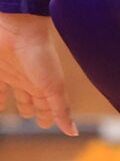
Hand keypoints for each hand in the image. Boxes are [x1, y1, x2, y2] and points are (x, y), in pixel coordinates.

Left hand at [0, 13, 75, 134]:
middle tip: (31, 118)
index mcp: (45, 86)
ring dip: (7, 101)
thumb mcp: (54, 87)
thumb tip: (73, 132)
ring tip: (4, 108)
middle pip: (30, 99)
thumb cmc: (40, 54)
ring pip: (9, 93)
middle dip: (32, 109)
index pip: (48, 106)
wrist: (17, 27)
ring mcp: (10, 74)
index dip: (50, 116)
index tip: (48, 125)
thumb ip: (61, 109)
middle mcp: (28, 81)